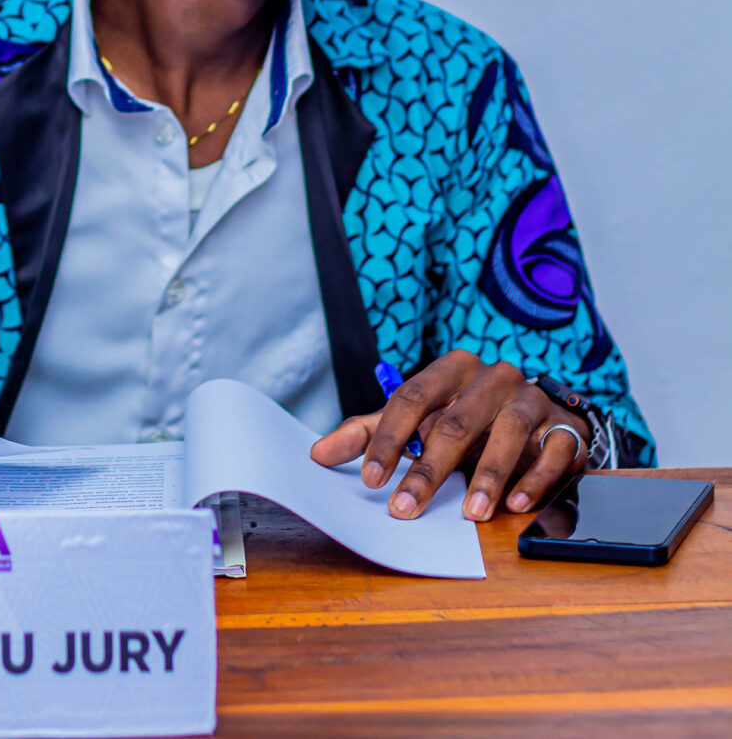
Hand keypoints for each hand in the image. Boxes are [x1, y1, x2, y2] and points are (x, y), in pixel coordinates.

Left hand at [310, 349, 588, 520]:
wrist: (539, 414)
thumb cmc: (467, 418)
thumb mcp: (418, 420)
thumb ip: (369, 432)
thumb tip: (318, 453)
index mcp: (451, 369)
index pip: (411, 399)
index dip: (388, 439)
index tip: (371, 479)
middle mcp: (491, 378)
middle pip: (454, 422)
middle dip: (428, 470)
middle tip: (406, 508)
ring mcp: (530, 399)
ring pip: (507, 432)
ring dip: (487, 476)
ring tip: (470, 514)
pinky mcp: (565, 427)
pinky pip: (552, 451)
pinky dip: (534, 478)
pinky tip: (516, 504)